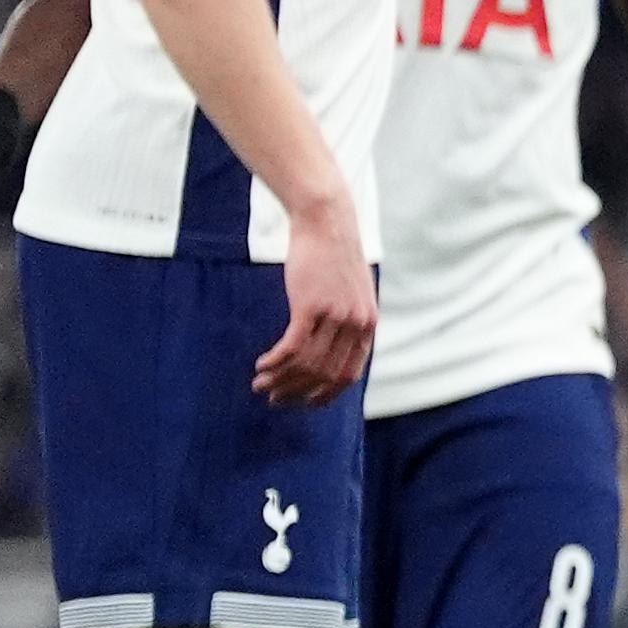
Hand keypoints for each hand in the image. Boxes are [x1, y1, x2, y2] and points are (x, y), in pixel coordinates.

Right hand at [256, 194, 373, 406]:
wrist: (327, 223)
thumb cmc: (333, 258)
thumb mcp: (350, 293)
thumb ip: (346, 321)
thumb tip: (330, 349)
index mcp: (368, 326)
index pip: (348, 376)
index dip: (324, 395)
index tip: (302, 404)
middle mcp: (356, 325)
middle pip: (323, 375)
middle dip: (295, 393)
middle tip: (273, 399)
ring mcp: (336, 316)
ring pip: (305, 364)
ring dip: (279, 380)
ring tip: (260, 385)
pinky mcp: (311, 306)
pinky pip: (291, 347)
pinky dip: (275, 362)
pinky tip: (261, 366)